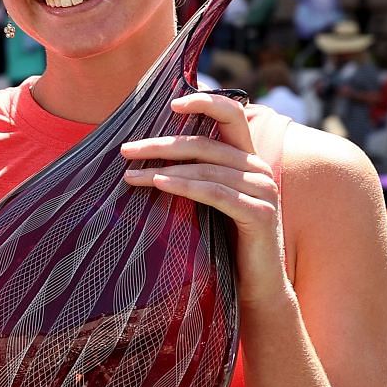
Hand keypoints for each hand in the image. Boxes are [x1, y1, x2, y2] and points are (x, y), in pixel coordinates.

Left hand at [120, 92, 288, 308]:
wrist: (253, 284)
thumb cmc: (222, 240)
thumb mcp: (206, 200)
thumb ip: (192, 172)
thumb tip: (145, 152)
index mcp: (246, 159)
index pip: (232, 115)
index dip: (205, 101)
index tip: (170, 102)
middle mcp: (258, 168)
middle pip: (205, 144)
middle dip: (161, 145)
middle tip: (124, 149)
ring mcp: (263, 190)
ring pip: (206, 168)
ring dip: (163, 169)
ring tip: (129, 175)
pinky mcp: (259, 214)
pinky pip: (215, 193)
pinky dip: (185, 186)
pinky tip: (159, 184)